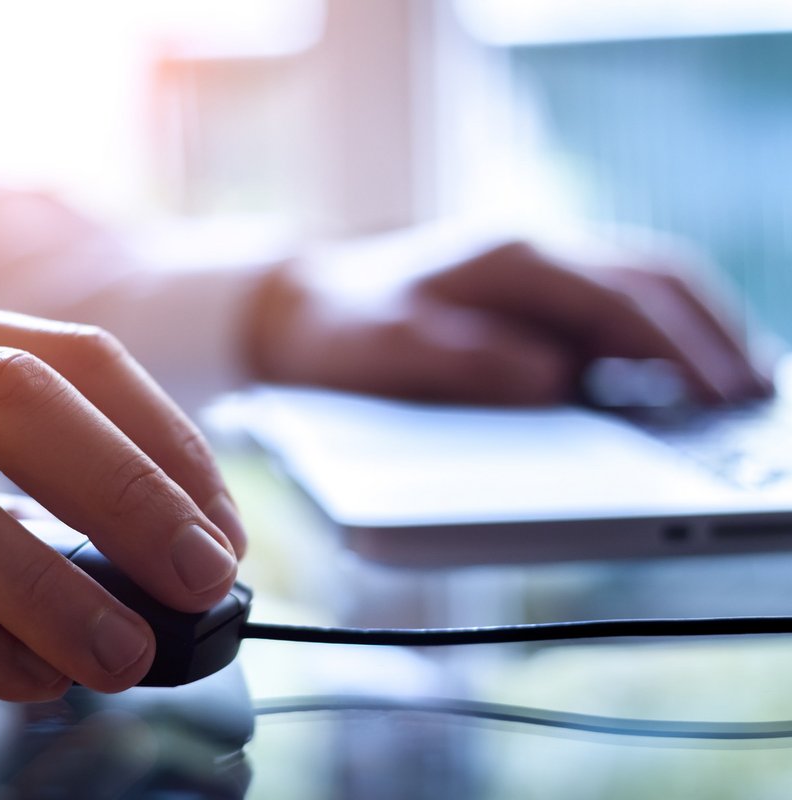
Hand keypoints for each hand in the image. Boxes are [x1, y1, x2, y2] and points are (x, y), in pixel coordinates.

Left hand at [247, 233, 771, 405]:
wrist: (296, 305)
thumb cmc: (337, 331)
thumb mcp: (385, 351)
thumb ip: (466, 365)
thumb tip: (554, 383)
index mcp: (509, 262)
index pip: (621, 301)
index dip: (680, 350)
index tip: (723, 396)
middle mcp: (534, 254)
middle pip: (655, 283)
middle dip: (713, 338)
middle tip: (755, 398)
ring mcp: (537, 269)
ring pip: (644, 288)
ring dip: (696, 333)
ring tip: (737, 390)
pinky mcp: (530, 294)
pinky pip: (614, 307)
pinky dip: (657, 338)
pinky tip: (672, 380)